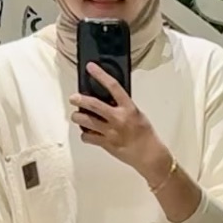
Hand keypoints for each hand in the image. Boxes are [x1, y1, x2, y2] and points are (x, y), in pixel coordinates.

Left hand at [70, 62, 169, 180]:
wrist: (149, 155)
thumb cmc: (145, 134)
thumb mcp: (137, 114)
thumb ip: (122, 106)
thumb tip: (106, 99)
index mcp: (129, 108)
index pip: (113, 86)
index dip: (100, 75)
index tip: (91, 67)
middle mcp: (118, 118)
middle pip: (94, 105)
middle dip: (80, 100)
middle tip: (73, 97)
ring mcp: (111, 132)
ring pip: (86, 121)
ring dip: (78, 117)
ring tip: (76, 116)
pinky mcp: (105, 144)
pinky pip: (88, 137)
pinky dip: (85, 134)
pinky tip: (87, 133)